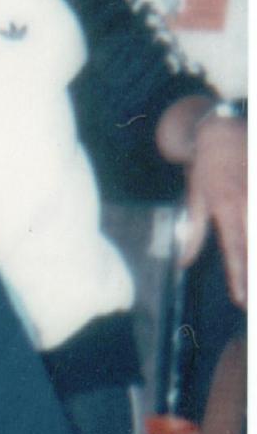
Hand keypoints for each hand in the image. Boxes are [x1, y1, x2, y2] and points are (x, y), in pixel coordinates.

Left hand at [182, 113, 246, 307]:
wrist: (219, 130)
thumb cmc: (205, 167)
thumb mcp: (194, 198)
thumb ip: (193, 232)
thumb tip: (184, 262)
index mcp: (225, 210)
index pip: (234, 250)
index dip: (239, 276)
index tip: (242, 299)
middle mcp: (246, 204)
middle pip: (256, 246)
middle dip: (256, 276)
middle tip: (255, 303)